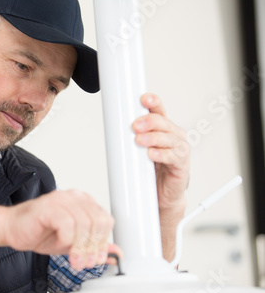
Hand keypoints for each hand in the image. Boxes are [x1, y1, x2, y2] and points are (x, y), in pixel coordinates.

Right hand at [2, 189, 120, 270]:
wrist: (12, 229)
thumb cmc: (40, 233)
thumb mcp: (73, 244)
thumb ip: (94, 247)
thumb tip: (117, 256)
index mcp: (83, 202)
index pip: (106, 219)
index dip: (103, 241)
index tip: (96, 258)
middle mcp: (74, 197)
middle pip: (98, 221)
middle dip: (93, 247)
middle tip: (84, 262)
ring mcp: (61, 199)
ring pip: (84, 224)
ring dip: (79, 247)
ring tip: (72, 258)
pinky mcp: (48, 206)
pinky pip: (67, 225)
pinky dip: (65, 240)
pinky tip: (57, 243)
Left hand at [132, 93, 189, 212]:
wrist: (161, 194)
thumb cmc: (150, 169)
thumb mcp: (138, 150)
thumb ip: (130, 138)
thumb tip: (111, 127)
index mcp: (163, 129)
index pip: (159, 111)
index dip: (153, 103)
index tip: (143, 99)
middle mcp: (174, 136)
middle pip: (163, 123)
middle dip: (149, 122)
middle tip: (135, 126)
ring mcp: (179, 150)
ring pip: (168, 139)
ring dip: (153, 138)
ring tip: (139, 141)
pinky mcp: (181, 165)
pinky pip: (173, 157)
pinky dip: (161, 154)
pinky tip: (152, 154)